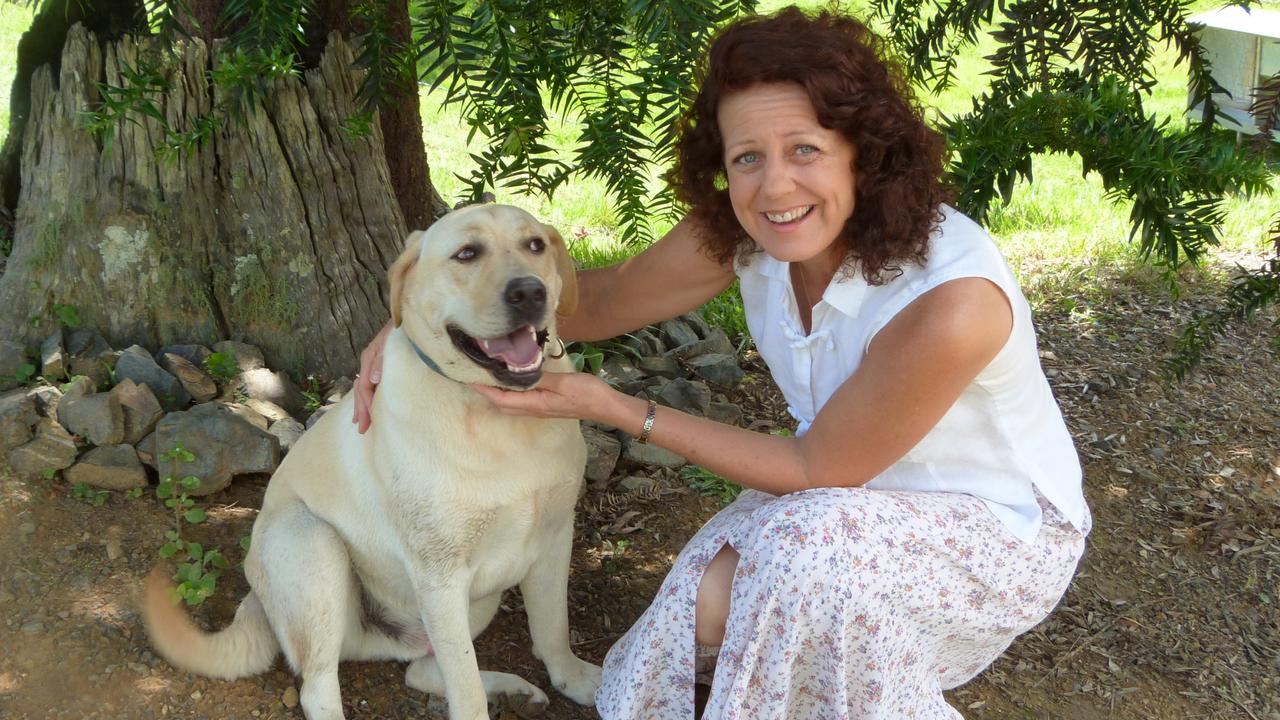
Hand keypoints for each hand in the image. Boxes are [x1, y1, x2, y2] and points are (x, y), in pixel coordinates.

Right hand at [353, 320, 393, 433]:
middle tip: (362, 429)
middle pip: (361, 390)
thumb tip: (373, 379)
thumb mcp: (392, 342)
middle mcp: (369, 360)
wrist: (410, 314)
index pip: (365, 387)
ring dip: (362, 405)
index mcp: (370, 358)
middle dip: (361, 410)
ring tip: (361, 422)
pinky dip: (368, 396)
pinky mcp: (381, 362)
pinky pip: (370, 383)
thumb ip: (382, 360)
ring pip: (364, 388)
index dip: (366, 405)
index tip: (367, 422)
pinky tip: (368, 404)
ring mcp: (374, 362)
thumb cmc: (403, 329)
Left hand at [468, 370, 617, 422]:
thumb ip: (540, 378)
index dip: (483, 390)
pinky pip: (521, 399)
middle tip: (473, 374)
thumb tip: (517, 372)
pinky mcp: (546, 404)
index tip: (468, 378)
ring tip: (487, 376)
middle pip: (501, 403)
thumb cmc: (587, 394)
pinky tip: (511, 379)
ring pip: (510, 402)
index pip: (501, 398)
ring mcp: (540, 408)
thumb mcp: (563, 382)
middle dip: (485, 392)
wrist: (605, 406)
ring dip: (496, 392)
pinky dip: (510, 391)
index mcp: (535, 404)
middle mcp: (534, 409)